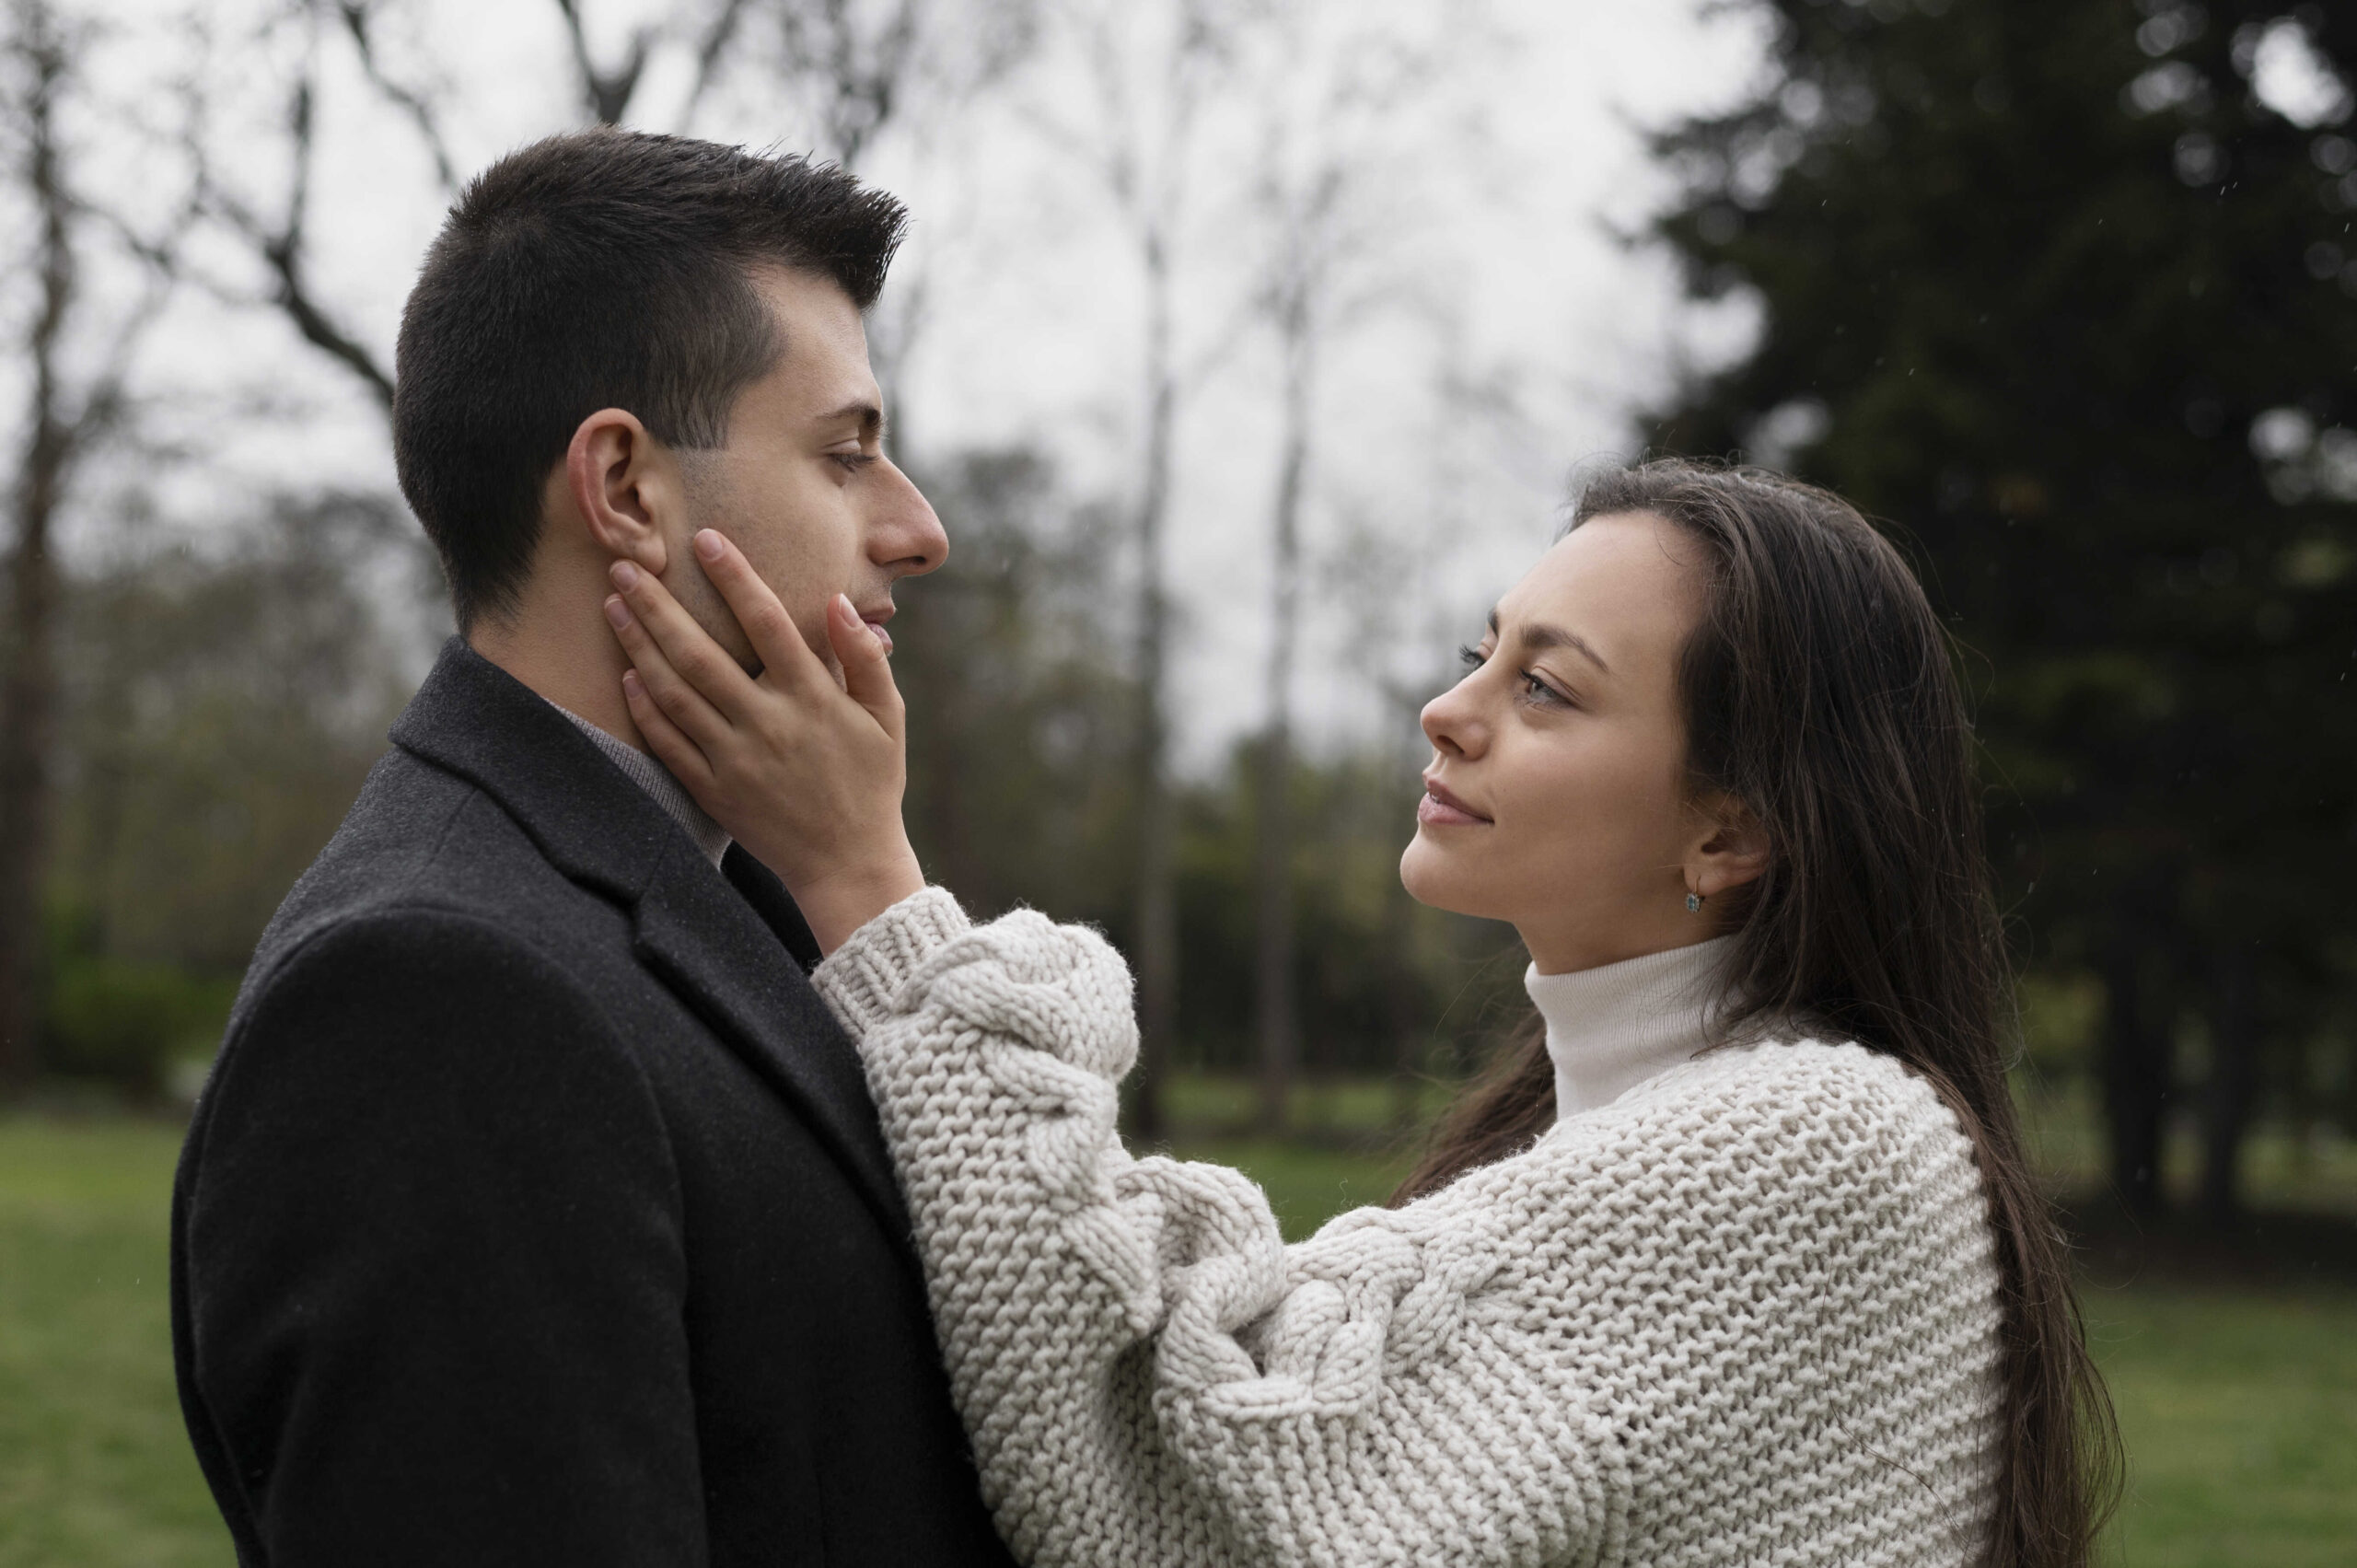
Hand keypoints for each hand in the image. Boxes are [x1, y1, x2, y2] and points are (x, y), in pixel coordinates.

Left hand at [602, 530, 924, 953]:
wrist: (849, 865)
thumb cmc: (872, 783)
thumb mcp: (888, 719)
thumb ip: (864, 660)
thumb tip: (840, 603)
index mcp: (813, 699)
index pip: (767, 623)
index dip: (735, 577)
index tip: (705, 539)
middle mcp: (767, 724)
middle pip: (700, 653)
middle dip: (658, 605)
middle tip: (625, 564)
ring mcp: (734, 760)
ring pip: (673, 693)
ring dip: (638, 645)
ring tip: (614, 606)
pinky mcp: (713, 791)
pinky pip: (668, 743)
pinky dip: (644, 708)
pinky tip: (627, 674)